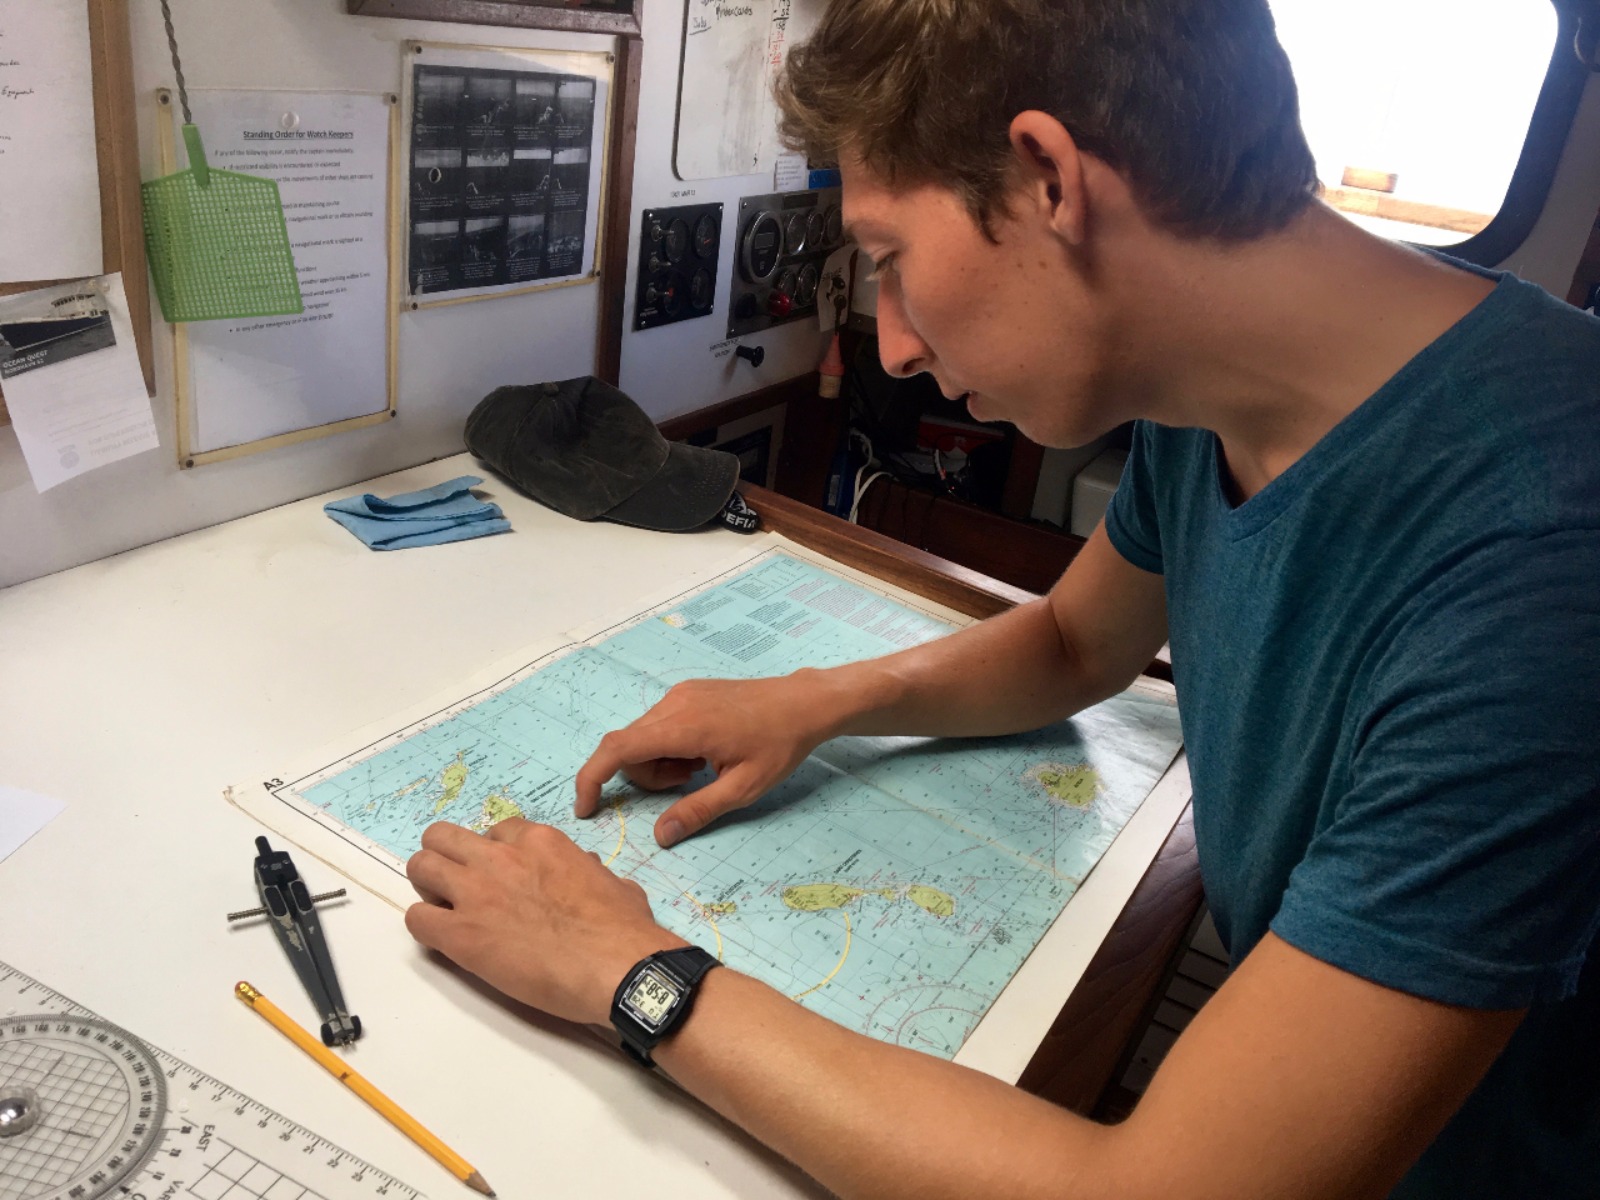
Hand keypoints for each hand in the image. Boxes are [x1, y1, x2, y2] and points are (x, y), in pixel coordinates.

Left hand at [404, 818, 684, 1025]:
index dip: (494, 854)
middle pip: (442, 836)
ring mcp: (475, 893)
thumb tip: (583, 868)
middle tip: (460, 886)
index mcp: (539, 841)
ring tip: (446, 910)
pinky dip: (426, 927)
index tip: (502, 875)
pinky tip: (447, 941)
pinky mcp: (460, 935)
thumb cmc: (623, 927)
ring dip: (428, 886)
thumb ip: (585, 867)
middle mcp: (500, 857)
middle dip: (446, 858)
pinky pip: (417, 919)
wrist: (616, 968)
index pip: (495, 831)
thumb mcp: (610, 879)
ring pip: (420, 866)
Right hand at [574, 671, 842, 846]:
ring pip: (642, 736)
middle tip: (689, 785)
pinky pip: (658, 724)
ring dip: (659, 762)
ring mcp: (679, 693)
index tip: (586, 808)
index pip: (617, 749)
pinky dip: (668, 746)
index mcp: (683, 726)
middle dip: (646, 777)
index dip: (592, 778)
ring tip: (701, 768)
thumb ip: (697, 811)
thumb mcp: (743, 788)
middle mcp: (673, 703)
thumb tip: (660, 837)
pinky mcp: (687, 691)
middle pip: (627, 747)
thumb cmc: (779, 746)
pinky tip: (704, 753)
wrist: (803, 702)